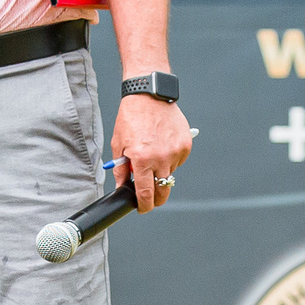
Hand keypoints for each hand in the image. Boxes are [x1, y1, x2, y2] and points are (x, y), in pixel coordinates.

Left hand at [111, 97, 191, 213]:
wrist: (149, 96)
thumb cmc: (131, 117)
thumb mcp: (119, 144)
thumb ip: (121, 169)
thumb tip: (123, 186)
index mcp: (142, 159)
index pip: (145, 193)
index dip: (144, 205)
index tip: (143, 208)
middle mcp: (162, 158)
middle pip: (163, 190)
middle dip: (156, 199)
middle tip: (150, 198)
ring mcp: (176, 152)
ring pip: (170, 175)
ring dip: (161, 173)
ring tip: (151, 156)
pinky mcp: (185, 146)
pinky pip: (178, 161)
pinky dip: (170, 160)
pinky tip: (161, 147)